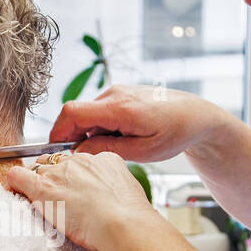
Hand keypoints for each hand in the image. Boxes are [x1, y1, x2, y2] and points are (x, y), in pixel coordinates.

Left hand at [6, 151, 156, 250]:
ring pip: (38, 168)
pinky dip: (13, 183)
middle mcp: (79, 160)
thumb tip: (110, 194)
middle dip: (53, 175)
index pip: (80, 162)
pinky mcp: (42, 187)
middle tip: (56, 196)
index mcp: (103, 159)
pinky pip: (17, 176)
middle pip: (57, 161)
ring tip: (37, 199)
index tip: (74, 190)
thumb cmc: (129, 217)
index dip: (73, 176)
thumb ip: (115, 187)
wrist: (122, 223)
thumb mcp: (128, 191)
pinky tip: (14, 191)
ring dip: (36, 181)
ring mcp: (59, 172)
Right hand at [50, 84, 226, 162]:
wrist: (195, 115)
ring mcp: (117, 92)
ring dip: (88, 134)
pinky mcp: (120, 95)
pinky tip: (116, 139)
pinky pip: (98, 111)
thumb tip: (78, 152)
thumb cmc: (175, 133)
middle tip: (82, 159)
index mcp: (119, 108)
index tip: (55, 151)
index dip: (58, 132)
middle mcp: (115, 94)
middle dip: (73, 137)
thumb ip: (107, 150)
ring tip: (110, 149)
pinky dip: (98, 127)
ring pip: (87, 115)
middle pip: (76, 114)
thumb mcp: (142, 151)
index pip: (72, 112)